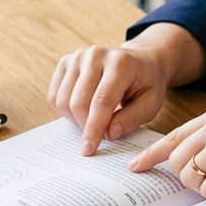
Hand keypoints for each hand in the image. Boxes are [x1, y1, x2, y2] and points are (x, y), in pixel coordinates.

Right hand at [48, 44, 169, 155]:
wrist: (141, 60)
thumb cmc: (146, 83)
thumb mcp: (150, 104)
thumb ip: (130, 119)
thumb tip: (108, 134)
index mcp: (120, 63)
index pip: (101, 102)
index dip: (93, 129)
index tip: (88, 150)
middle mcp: (96, 56)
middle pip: (78, 102)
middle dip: (85, 127)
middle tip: (97, 136)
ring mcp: (78, 56)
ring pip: (63, 100)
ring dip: (74, 120)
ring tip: (91, 121)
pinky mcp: (66, 61)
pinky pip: (54, 95)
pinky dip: (64, 111)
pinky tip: (81, 111)